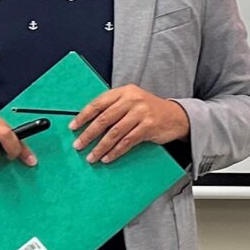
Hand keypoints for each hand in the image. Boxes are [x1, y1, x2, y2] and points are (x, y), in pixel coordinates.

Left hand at [73, 85, 190, 164]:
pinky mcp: (148, 127)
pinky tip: (107, 158)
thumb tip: (89, 124)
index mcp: (124, 91)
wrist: (176, 116)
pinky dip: (115, 151)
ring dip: (100, 147)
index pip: (98, 103)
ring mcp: (141, 113)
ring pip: (114, 133)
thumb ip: (114, 108)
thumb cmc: (150, 110)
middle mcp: (132, 100)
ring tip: (91, 157)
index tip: (73, 127)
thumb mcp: (132, 102)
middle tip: (78, 145)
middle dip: (88, 134)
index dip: (83, 116)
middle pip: (104, 119)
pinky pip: (127, 141)